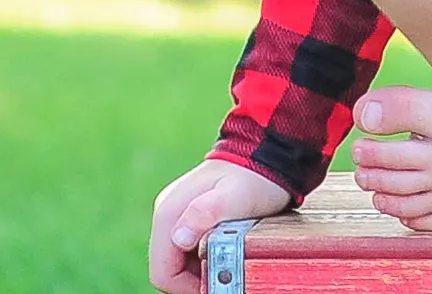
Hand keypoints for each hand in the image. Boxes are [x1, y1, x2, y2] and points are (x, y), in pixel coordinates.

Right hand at [149, 158, 291, 293]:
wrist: (269, 152)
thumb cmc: (256, 175)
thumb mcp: (236, 197)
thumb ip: (206, 213)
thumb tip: (179, 238)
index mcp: (169, 212)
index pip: (162, 272)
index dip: (187, 287)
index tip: (216, 284)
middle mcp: (168, 213)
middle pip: (169, 267)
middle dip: (194, 278)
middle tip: (226, 274)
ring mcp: (179, 213)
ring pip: (179, 260)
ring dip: (201, 266)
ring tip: (230, 256)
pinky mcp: (191, 214)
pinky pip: (190, 248)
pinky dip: (206, 254)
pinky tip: (228, 245)